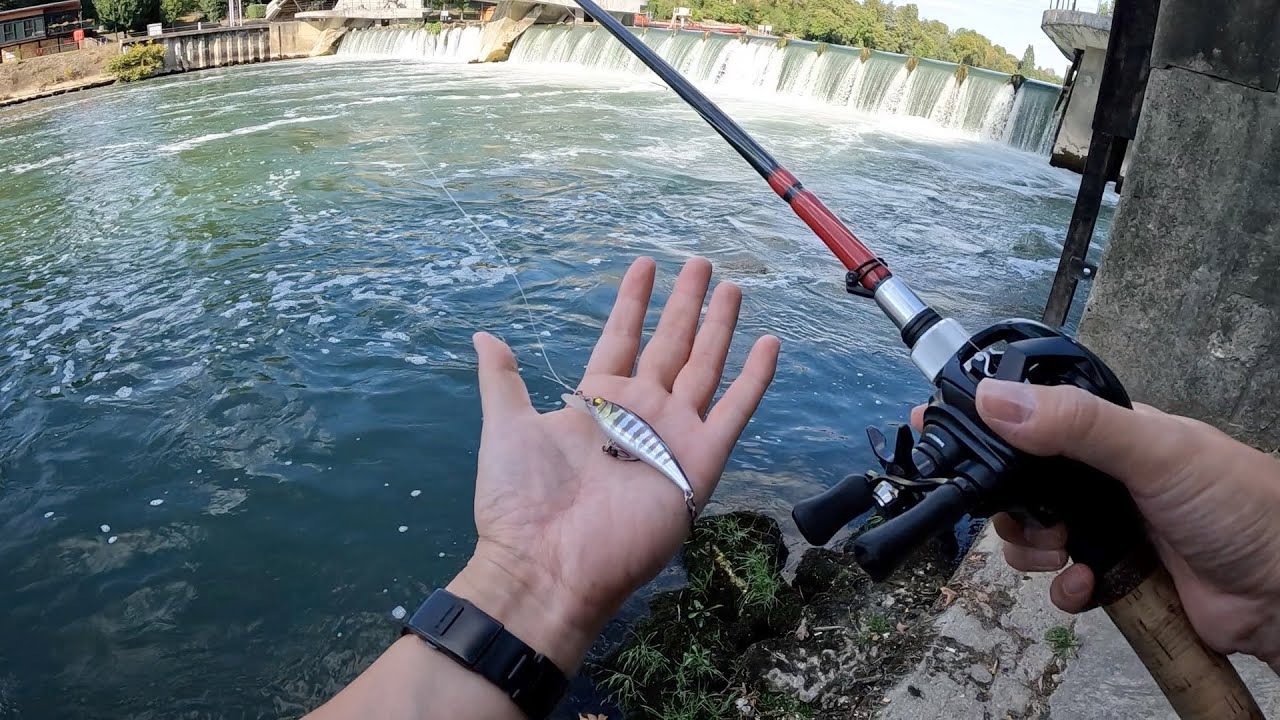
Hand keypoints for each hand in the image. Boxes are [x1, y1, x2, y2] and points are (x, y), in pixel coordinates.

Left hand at [452, 257, 780, 670]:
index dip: (633, 302)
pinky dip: (753, 379)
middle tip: (701, 263)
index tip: (645, 265)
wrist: (548, 562)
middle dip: (685, 304)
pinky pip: (734, 412)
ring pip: (704, 367)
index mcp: (596, 400)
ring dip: (719, 328)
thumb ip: (503, 380)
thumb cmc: (520, 499)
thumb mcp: (506, 426)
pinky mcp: (700, 461)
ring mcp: (672, 434)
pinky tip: (768, 344)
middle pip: (670, 344)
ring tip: (732, 287)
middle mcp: (638, 412)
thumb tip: (483, 337)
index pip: (620, 337)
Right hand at [923, 379, 1279, 668]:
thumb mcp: (1153, 450)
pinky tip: (1086, 585)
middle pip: (1020, 483)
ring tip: (1064, 554)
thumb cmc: (1238, 504)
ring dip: (1034, 550)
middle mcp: (1102, 475)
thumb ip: (1076, 423)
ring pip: (1033, 535)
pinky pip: (1062, 581)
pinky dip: (1064, 587)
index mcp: (1108, 431)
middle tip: (1027, 517)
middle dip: (1012, 506)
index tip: (944, 433)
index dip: (989, 426)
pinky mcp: (1114, 573)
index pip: (1032, 416)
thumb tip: (995, 400)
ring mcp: (1107, 525)